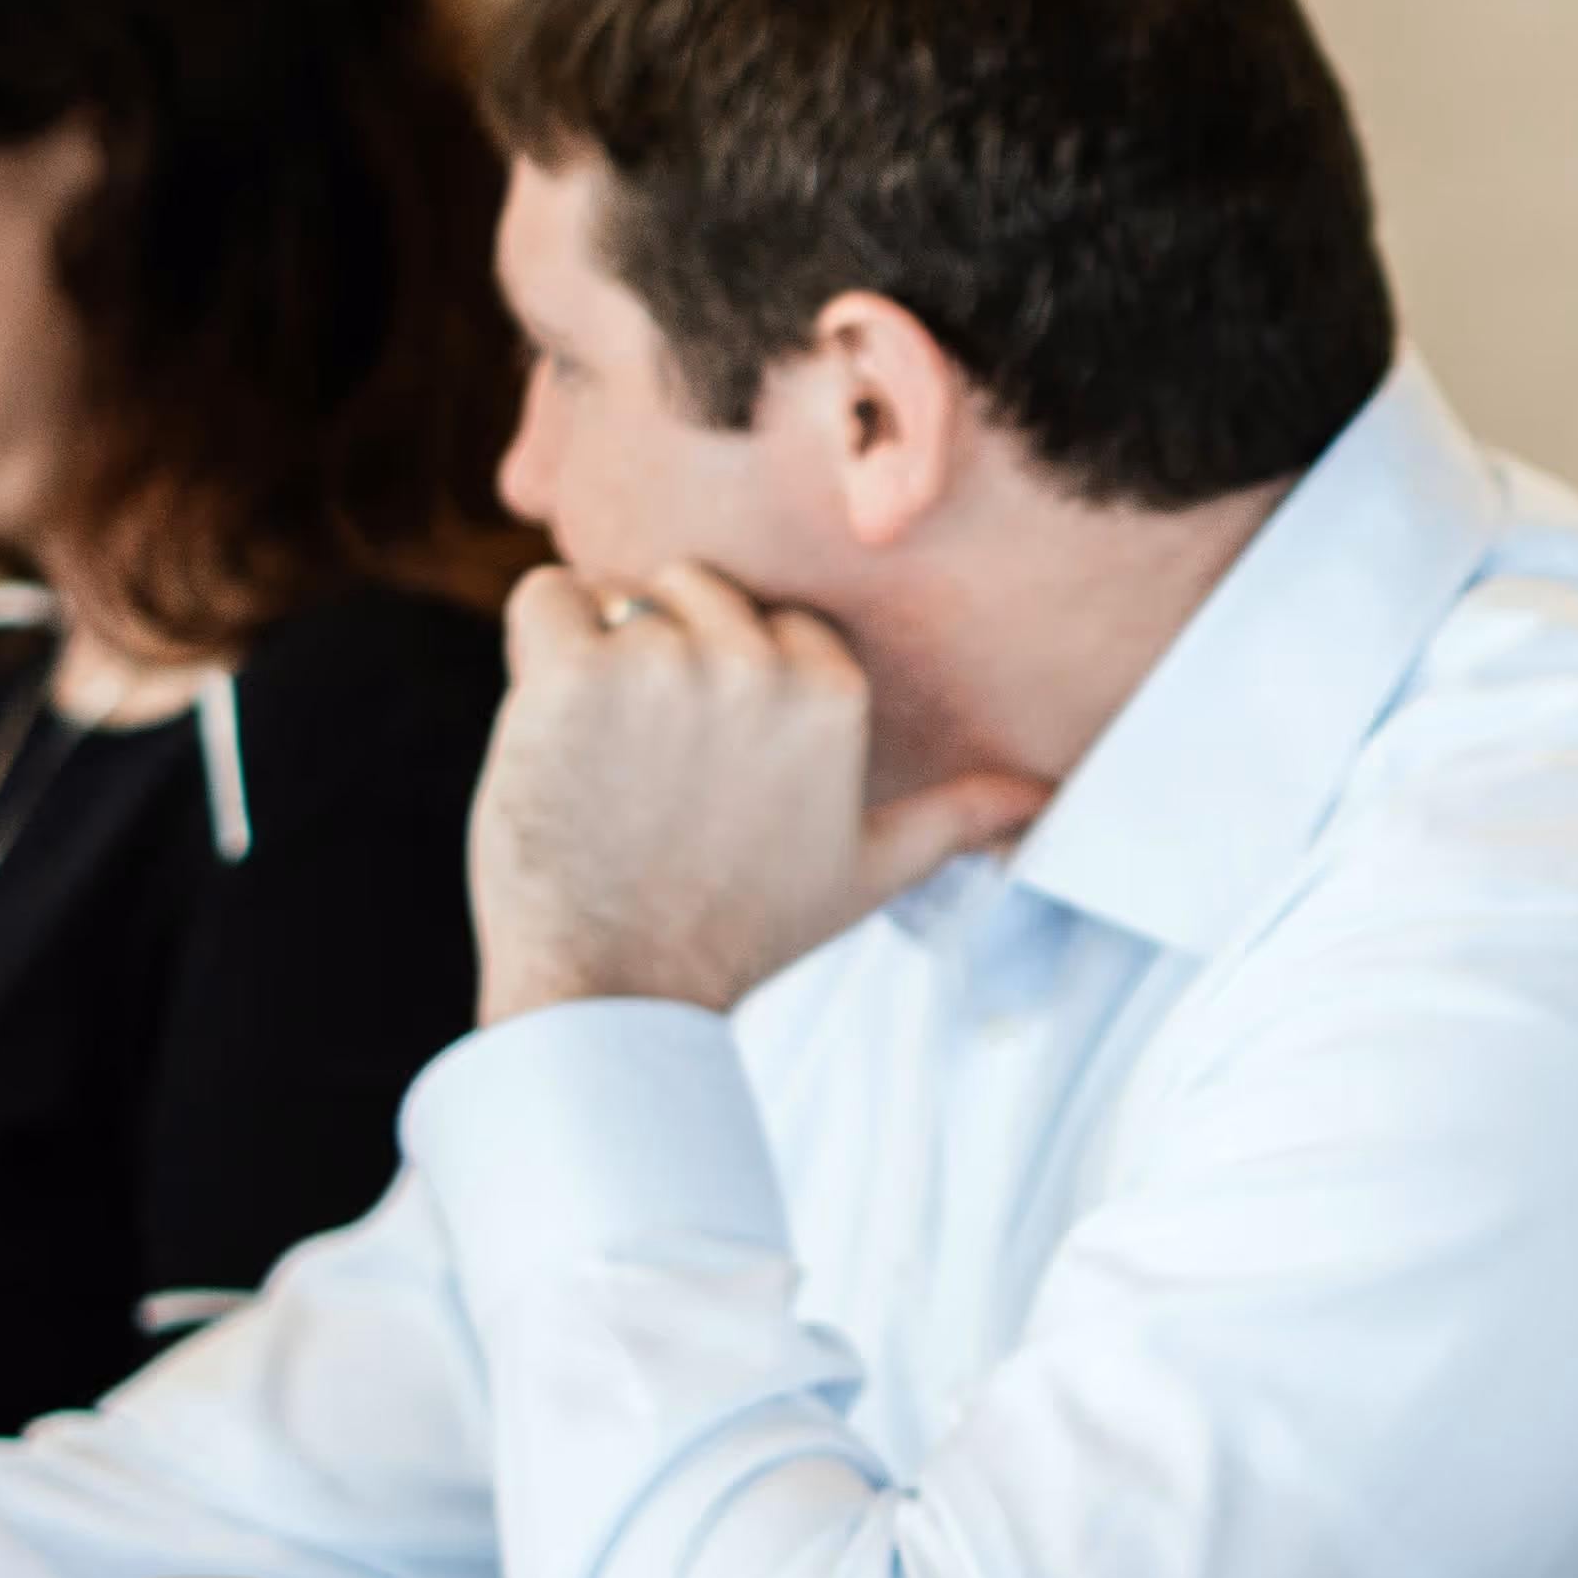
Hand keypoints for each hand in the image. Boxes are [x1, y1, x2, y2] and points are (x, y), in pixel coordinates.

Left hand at [468, 563, 1048, 1025]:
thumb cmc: (739, 929)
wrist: (616, 988)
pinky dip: (535, 644)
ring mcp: (668, 665)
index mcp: (835, 695)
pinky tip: (549, 726)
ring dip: (595, 654)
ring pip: (618, 593)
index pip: (771, 619)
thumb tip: (1042, 798)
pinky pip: (546, 596)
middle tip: (646, 764)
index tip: (707, 762)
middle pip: (694, 589)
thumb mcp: (870, 871)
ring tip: (600, 756)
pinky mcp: (576, 672)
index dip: (727, 682)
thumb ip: (956, 816)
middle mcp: (762, 666)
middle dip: (662, 655)